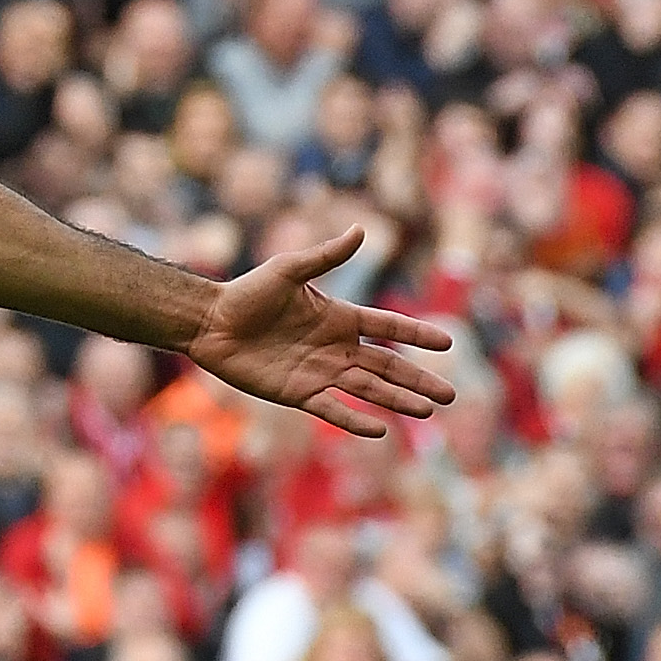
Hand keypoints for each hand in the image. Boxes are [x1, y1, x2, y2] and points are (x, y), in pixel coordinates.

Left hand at [182, 229, 455, 437]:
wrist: (210, 322)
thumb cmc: (246, 292)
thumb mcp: (288, 270)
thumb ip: (326, 255)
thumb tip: (361, 229)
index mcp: (339, 317)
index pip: (387, 327)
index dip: (416, 333)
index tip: (448, 342)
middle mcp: (335, 348)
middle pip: (387, 366)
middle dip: (418, 379)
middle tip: (450, 395)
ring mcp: (319, 372)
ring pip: (368, 390)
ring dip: (397, 400)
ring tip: (427, 411)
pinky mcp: (297, 393)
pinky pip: (332, 409)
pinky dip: (355, 420)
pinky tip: (379, 431)